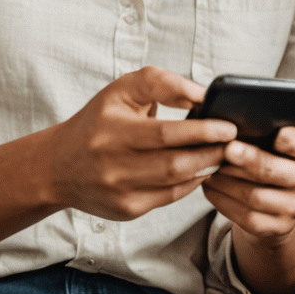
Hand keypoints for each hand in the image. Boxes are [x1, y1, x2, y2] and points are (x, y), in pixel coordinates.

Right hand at [47, 67, 236, 220]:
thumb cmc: (97, 122)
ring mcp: (121, 192)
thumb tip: (199, 95)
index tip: (228, 126)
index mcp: (112, 131)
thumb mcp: (122, 90)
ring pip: (176, 184)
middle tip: (235, 142)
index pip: (165, 133)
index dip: (202, 131)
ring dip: (206, 168)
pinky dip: (191, 182)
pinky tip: (203, 168)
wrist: (59, 167)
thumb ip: (161, 83)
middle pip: (175, 163)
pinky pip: (170, 197)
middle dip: (212, 153)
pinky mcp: (127, 210)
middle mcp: (114, 166)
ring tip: (224, 153)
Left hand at [201, 124, 294, 239]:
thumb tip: (223, 119)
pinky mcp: (280, 227)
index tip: (276, 135)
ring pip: (255, 196)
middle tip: (226, 150)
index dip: (290, 140)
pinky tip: (211, 189)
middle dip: (248, 160)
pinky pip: (247, 217)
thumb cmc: (266, 158)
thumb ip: (257, 129)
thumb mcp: (269, 140)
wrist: (273, 201)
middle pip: (274, 171)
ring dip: (227, 182)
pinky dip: (224, 201)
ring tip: (209, 170)